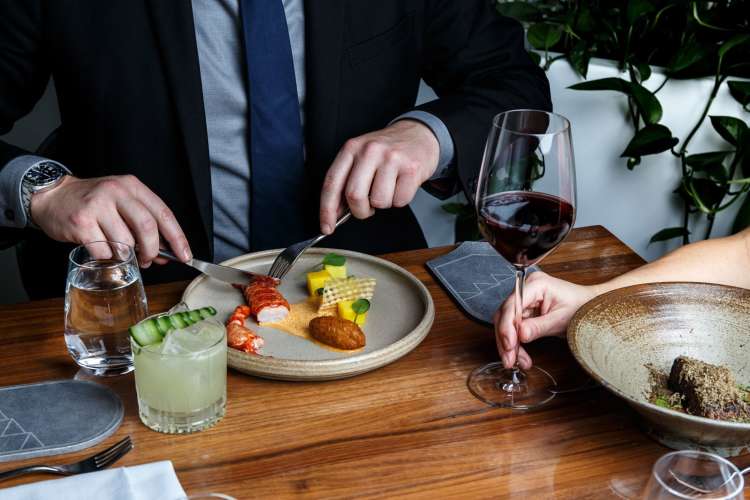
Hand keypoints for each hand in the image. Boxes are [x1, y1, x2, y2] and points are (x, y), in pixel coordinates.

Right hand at [30, 175, 191, 267]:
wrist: (52, 197)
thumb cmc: (93, 203)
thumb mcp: (122, 203)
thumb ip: (144, 224)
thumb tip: (166, 253)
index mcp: (132, 186)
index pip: (163, 213)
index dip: (177, 238)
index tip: (185, 256)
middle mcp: (116, 192)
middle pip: (147, 226)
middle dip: (152, 250)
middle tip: (149, 260)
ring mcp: (97, 206)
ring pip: (124, 242)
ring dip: (126, 255)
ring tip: (119, 251)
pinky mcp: (80, 222)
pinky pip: (104, 250)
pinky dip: (106, 257)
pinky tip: (101, 249)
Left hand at [319, 120, 439, 232]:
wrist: (419, 134)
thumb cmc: (387, 150)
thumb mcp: (361, 157)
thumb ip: (346, 181)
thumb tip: (335, 213)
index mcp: (351, 148)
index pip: (332, 183)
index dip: (327, 210)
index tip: (327, 227)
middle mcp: (369, 151)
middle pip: (354, 196)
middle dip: (360, 210)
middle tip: (367, 208)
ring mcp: (391, 158)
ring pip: (379, 201)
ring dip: (383, 203)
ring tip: (388, 188)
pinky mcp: (411, 168)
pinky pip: (400, 201)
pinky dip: (400, 199)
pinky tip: (401, 185)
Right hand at [494, 272, 597, 369]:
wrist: (589, 306)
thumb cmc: (580, 307)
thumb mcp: (561, 320)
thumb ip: (539, 327)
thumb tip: (520, 335)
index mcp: (536, 284)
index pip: (513, 305)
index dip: (507, 326)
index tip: (509, 345)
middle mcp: (526, 289)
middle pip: (505, 315)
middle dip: (506, 339)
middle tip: (509, 359)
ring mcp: (524, 300)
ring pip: (506, 324)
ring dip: (509, 345)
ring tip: (515, 361)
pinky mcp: (525, 311)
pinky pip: (514, 328)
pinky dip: (516, 343)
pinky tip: (521, 356)